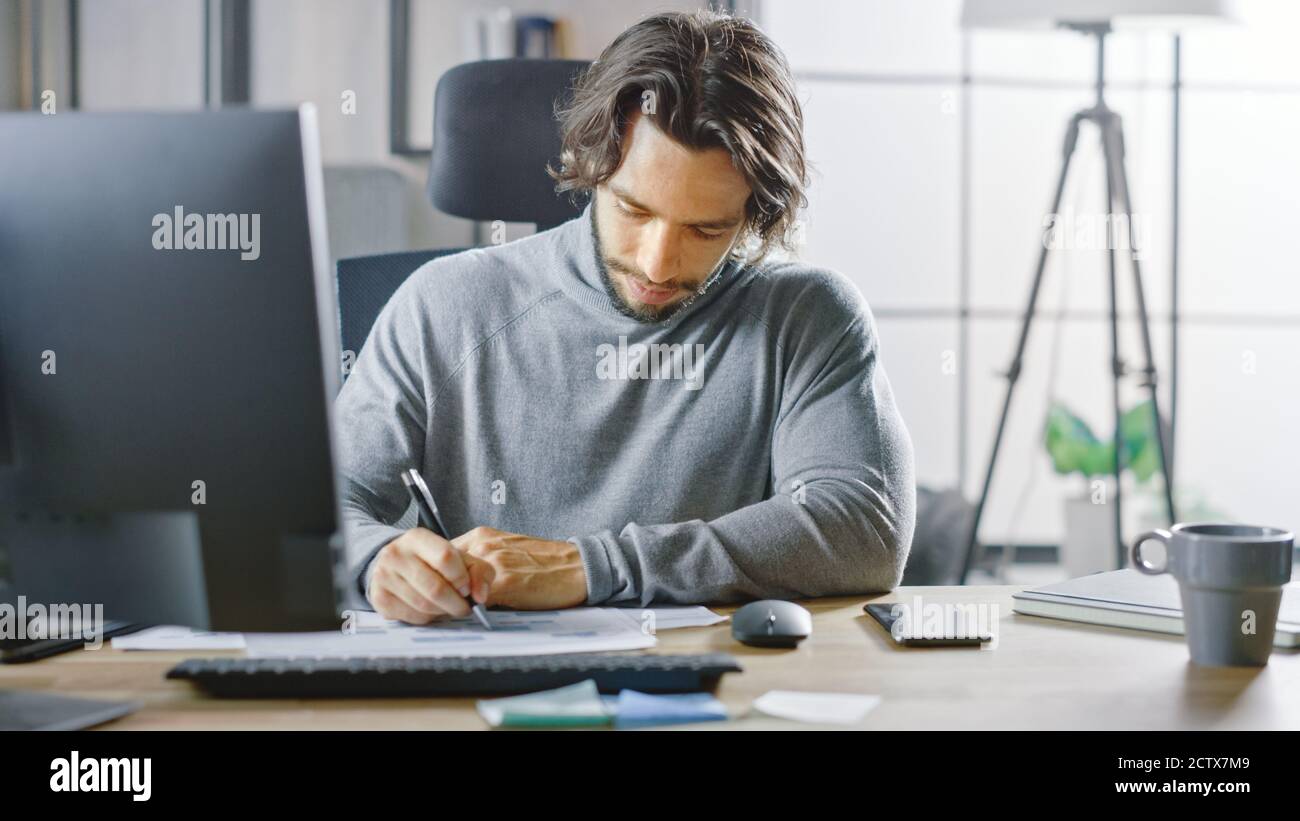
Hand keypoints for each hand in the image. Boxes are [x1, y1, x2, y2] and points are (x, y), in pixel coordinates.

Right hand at [366, 527, 494, 623]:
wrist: (394, 565)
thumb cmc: (432, 562)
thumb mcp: (458, 557)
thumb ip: (479, 571)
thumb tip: (480, 596)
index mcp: (417, 538)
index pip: (445, 557)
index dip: (462, 578)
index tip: (468, 589)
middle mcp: (396, 554)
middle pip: (435, 587)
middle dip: (456, 603)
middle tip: (464, 608)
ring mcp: (384, 576)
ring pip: (424, 605)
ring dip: (443, 612)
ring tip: (448, 608)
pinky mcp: (379, 598)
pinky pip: (412, 617)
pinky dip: (428, 619)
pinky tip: (431, 611)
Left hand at [451, 526, 587, 609]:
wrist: (578, 567)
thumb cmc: (545, 563)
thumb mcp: (505, 552)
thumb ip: (479, 562)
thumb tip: (453, 587)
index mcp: (482, 536)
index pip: (440, 556)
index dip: (436, 577)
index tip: (438, 592)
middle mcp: (484, 545)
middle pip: (442, 571)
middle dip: (440, 592)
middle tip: (442, 609)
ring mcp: (493, 563)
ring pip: (455, 586)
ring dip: (453, 603)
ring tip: (459, 615)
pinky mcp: (506, 583)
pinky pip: (476, 601)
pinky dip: (471, 612)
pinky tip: (477, 618)